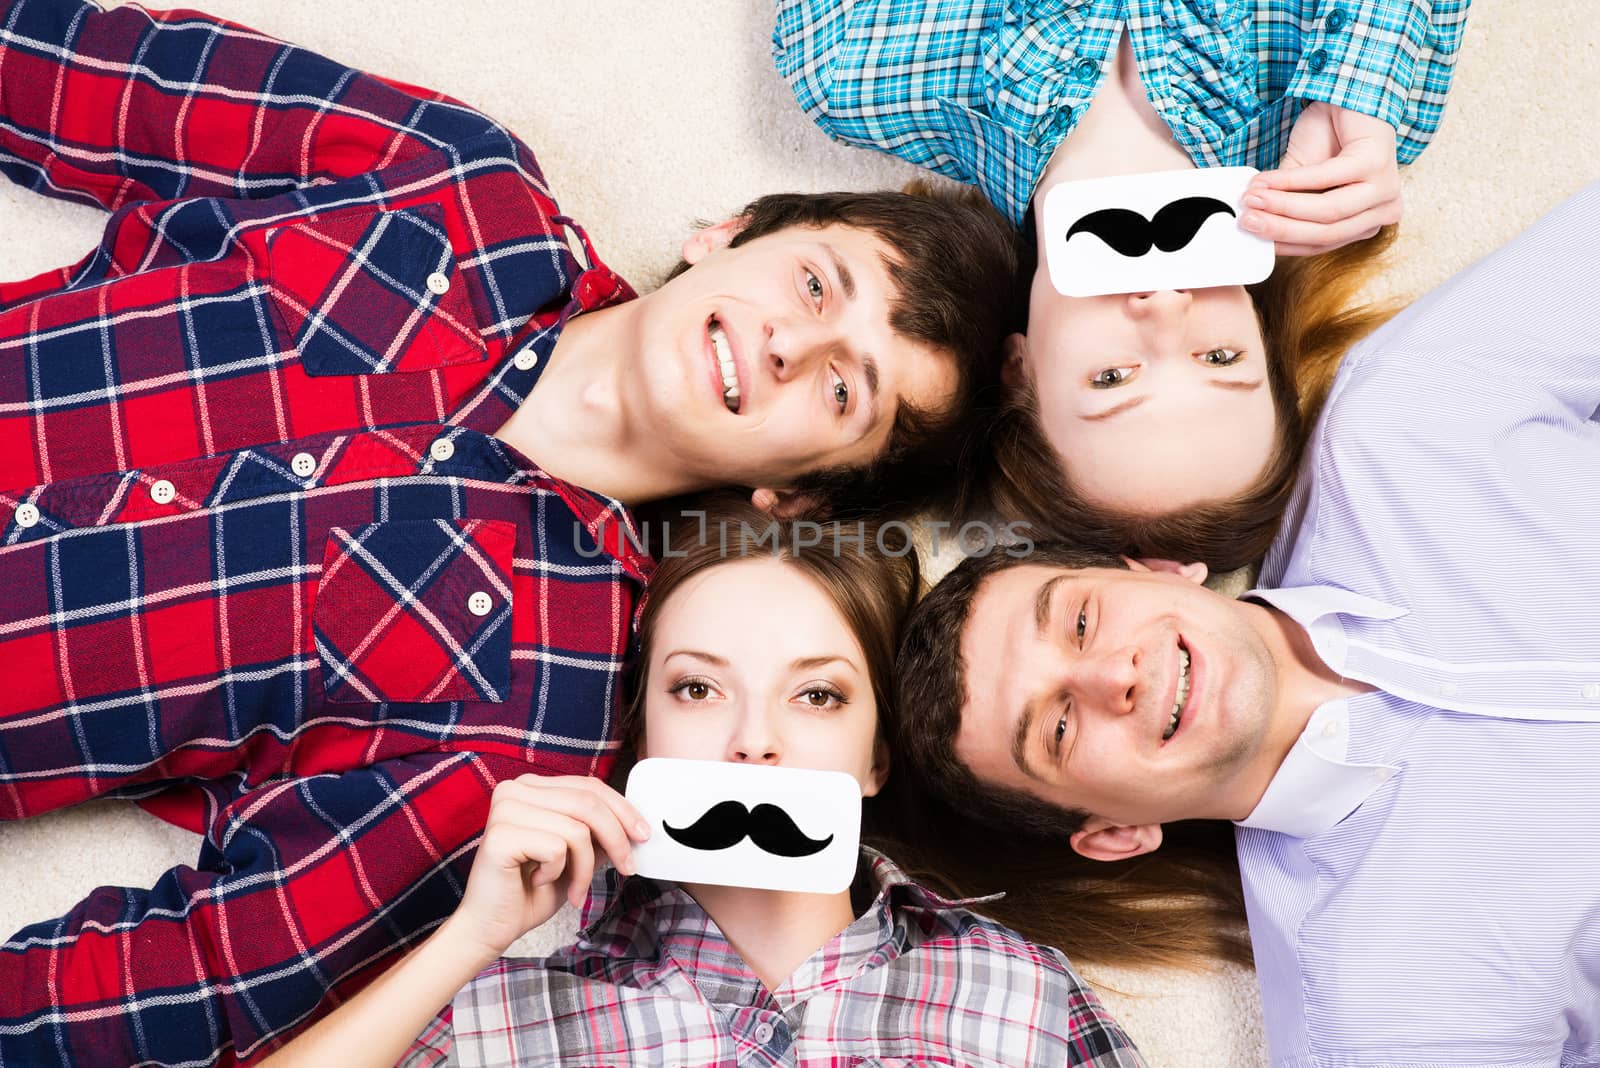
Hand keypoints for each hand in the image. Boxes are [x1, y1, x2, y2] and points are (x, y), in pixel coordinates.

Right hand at [442, 775, 650, 961]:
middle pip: (588, 802)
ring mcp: (505, 809)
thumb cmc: (532, 891)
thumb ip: (598, 833)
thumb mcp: (577, 855)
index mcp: (533, 787)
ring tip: (574, 889)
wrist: (491, 927)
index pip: (589, 786)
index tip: (643, 836)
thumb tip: (635, 823)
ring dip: (585, 867)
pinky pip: (556, 847)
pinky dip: (559, 873)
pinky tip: (539, 881)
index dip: (623, 810)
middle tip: (627, 869)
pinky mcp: (500, 835)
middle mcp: (515, 789)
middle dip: (616, 839)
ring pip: (577, 828)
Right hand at [1241, 102, 1400, 256]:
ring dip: (1282, 206)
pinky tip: (1266, 181)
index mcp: (1365, 221)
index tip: (1250, 237)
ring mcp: (1384, 188)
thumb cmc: (1325, 138)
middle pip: (1324, 232)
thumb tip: (1253, 228)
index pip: (1320, 244)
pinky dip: (1292, 181)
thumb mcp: (1300, 182)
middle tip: (1246, 220)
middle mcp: (1382, 209)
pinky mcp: (1377, 161)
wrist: (1344, 95)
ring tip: (1252, 198)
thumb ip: (1285, 206)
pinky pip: (1327, 179)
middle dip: (1279, 228)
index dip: (1283, 244)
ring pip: (1327, 211)